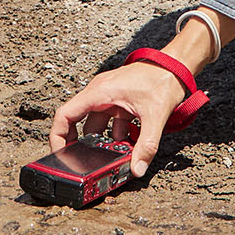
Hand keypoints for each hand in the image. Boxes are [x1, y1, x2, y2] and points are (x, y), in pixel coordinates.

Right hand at [50, 63, 187, 177]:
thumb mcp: (155, 116)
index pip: (65, 114)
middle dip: (84, 144)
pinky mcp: (119, 101)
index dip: (57, 136)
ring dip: (104, 142)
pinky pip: (110, 122)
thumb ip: (146, 146)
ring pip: (98, 125)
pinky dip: (116, 136)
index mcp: (99, 93)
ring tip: (114, 157)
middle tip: (85, 162)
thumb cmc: (163, 79)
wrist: (177, 65)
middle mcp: (100, 94)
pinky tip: (128, 146)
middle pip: (79, 123)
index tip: (59, 153)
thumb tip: (137, 169)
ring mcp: (109, 97)